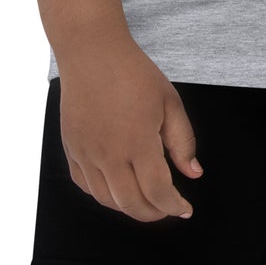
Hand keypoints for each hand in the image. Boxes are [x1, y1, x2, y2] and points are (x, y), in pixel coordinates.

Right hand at [55, 32, 202, 221]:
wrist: (92, 52)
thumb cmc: (133, 72)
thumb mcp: (169, 101)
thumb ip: (183, 141)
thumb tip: (193, 173)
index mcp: (137, 141)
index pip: (157, 192)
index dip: (174, 206)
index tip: (184, 208)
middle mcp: (108, 154)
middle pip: (131, 204)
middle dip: (153, 213)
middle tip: (167, 208)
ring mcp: (86, 153)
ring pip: (106, 199)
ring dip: (129, 207)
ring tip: (146, 199)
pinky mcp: (72, 149)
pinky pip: (85, 185)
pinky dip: (103, 195)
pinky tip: (117, 187)